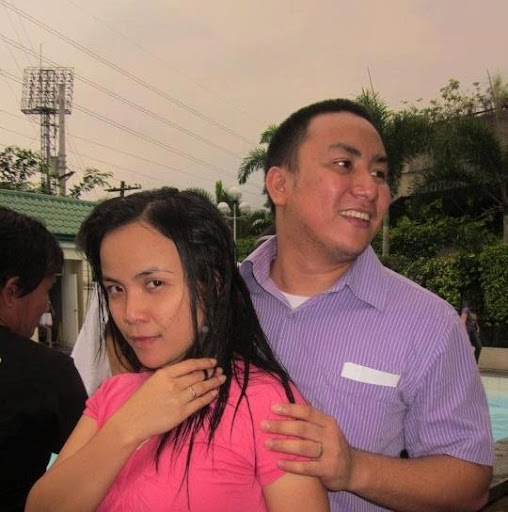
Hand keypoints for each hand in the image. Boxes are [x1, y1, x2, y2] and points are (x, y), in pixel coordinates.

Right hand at [108, 358, 225, 445]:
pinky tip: (214, 393)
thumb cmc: (141, 401)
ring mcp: (178, 399)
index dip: (204, 362)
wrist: (132, 422)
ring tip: (221, 379)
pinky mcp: (182, 413)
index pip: (190, 364)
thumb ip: (170, 375)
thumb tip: (190, 371)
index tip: (213, 361)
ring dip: (214, 383)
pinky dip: (209, 396)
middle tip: (219, 371)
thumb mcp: (153, 381)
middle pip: (198, 375)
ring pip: (202, 388)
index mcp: (165, 374)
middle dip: (211, 372)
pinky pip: (200, 402)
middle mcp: (173, 384)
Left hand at [261, 403, 353, 491]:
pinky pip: (306, 468)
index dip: (290, 409)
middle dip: (281, 427)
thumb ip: (309, 420)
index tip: (273, 408)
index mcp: (328, 422)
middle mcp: (330, 436)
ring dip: (283, 445)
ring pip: (303, 447)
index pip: (307, 412)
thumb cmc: (331, 444)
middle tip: (263, 426)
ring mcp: (330, 453)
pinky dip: (292, 465)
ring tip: (267, 444)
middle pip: (302, 429)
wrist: (352, 469)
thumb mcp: (325, 429)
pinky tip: (278, 463)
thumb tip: (284, 407)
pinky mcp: (328, 470)